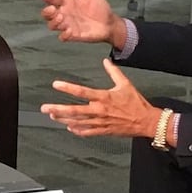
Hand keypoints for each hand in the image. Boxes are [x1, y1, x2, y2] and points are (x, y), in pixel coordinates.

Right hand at [41, 0, 122, 46]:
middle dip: (46, 12)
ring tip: (61, 18)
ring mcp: (68, 25)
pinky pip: (63, 37)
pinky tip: (69, 31)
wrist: (109, 23)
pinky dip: (64, 35)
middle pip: (47, 14)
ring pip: (52, 25)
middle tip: (52, 9)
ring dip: (54, 22)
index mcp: (67, 2)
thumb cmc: (100, 8)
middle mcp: (65, 14)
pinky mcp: (73, 35)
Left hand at [41, 58, 158, 138]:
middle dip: (58, 109)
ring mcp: (100, 122)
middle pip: (74, 110)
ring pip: (77, 122)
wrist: (146, 121)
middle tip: (44, 108)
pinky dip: (77, 130)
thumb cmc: (136, 103)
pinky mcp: (104, 131)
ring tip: (52, 116)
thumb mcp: (125, 84)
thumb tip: (106, 60)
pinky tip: (69, 127)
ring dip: (63, 119)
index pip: (82, 92)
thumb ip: (114, 72)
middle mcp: (99, 110)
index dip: (67, 88)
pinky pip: (87, 132)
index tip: (55, 84)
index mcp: (104, 97)